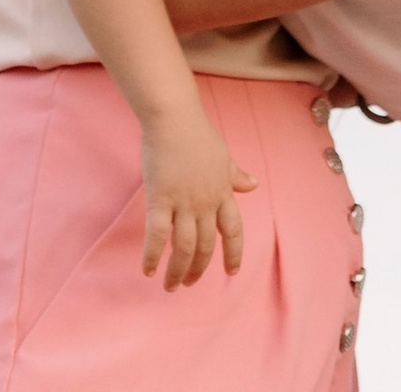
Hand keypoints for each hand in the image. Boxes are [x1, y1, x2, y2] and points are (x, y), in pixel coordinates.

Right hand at [139, 94, 254, 289]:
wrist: (174, 115)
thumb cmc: (196, 132)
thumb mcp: (222, 155)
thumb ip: (234, 175)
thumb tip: (253, 184)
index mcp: (222, 191)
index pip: (234, 230)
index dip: (234, 253)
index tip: (232, 271)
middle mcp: (206, 202)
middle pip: (207, 245)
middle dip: (199, 269)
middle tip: (188, 283)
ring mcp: (184, 202)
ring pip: (184, 247)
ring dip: (178, 270)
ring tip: (170, 285)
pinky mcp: (160, 198)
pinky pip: (158, 234)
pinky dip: (153, 255)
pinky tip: (148, 270)